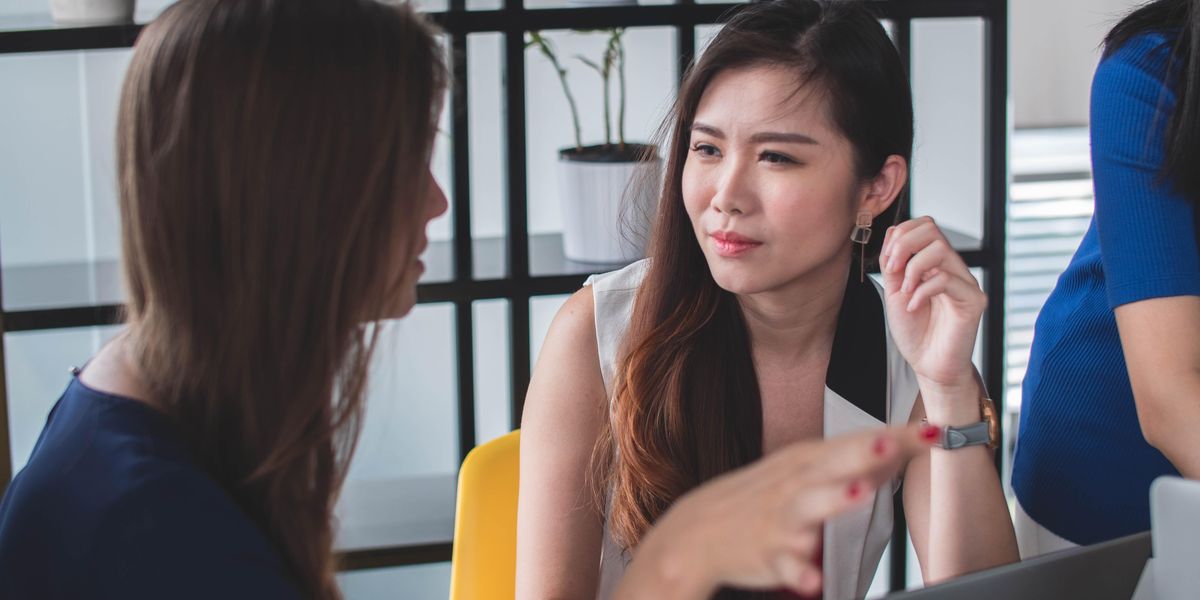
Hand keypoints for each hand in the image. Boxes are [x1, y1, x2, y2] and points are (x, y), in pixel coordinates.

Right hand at [614, 425, 937, 598]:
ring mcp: (781, 518)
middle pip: (834, 463)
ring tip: (860, 493)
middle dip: (863, 451)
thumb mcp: (801, 472)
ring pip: (809, 507)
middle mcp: (795, 483)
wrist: (697, 531)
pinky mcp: (767, 554)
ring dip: (834, 499)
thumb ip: (851, 463)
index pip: (858, 442)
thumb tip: (901, 447)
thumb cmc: (758, 499)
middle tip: (894, 442)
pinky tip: (812, 580)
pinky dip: (798, 572)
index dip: (898, 436)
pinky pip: (785, 566)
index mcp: (807, 461)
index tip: (935, 431)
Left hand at [879, 217, 985, 411]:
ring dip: (913, 268)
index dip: (901, 235)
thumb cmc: (915, 331)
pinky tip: (913, 307)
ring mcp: (966, 282)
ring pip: (940, 249)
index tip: (888, 263)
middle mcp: (953, 267)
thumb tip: (894, 233)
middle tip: (893, 272)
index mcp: (935, 263)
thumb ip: (894, 263)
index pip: (924, 226)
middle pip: (932, 228)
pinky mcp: (973, 300)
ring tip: (905, 292)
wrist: (928, 365)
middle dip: (904, 246)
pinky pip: (947, 279)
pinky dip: (922, 291)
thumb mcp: (895, 291)